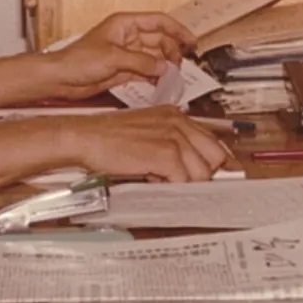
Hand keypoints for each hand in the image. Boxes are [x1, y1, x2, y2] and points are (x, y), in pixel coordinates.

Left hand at [40, 11, 196, 100]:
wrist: (60, 79)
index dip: (177, 30)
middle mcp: (126, 37)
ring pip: (154, 57)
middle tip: (181, 65)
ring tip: (173, 76)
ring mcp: (125, 53)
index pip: (158, 21)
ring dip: (164, 66)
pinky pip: (145, 71)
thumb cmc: (76, 60)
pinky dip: (154, 76)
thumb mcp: (113, 57)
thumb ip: (141, 61)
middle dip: (172, 51)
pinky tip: (161, 83)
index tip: (191, 41)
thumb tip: (162, 66)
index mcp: (124, 24)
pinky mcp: (122, 69)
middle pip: (159, 40)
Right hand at [63, 106, 227, 181]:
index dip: (213, 162)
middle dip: (203, 174)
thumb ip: (170, 142)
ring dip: (184, 182)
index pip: (212, 141)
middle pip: (215, 156)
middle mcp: (178, 123)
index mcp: (175, 115)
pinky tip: (154, 180)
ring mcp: (173, 137)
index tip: (211, 175)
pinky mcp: (165, 154)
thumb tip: (189, 166)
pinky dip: (171, 187)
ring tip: (162, 178)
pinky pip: (183, 180)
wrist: (87, 137)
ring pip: (201, 172)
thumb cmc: (110, 137)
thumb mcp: (147, 131)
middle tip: (184, 181)